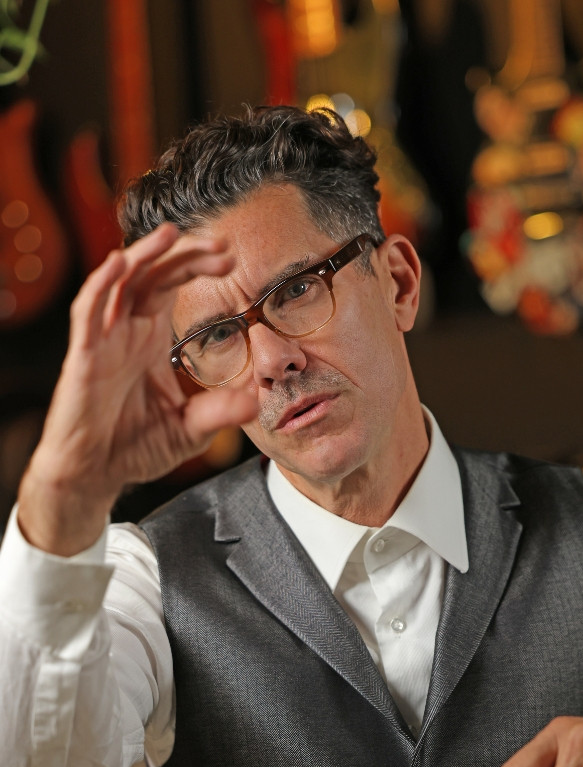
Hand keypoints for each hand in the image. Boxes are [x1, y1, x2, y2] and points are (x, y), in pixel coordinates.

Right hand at [18, 224, 257, 554]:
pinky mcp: (84, 357)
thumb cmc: (136, 447)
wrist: (95, 474)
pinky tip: (118, 263)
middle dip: (185, 255)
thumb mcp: (191, 429)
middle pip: (152, 274)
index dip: (197, 267)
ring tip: (171, 234)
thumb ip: (221, 411)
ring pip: (119, 281)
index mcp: (149, 338)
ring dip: (143, 254)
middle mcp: (125, 330)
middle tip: (221, 245)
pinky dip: (100, 285)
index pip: (172, 286)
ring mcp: (103, 340)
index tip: (232, 260)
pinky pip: (87, 312)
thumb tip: (258, 399)